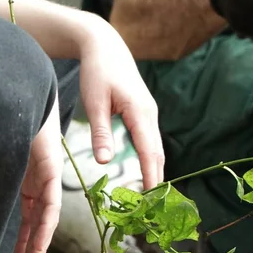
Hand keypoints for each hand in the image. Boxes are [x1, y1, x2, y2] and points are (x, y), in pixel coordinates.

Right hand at [13, 94, 62, 252]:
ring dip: (38, 246)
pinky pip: (49, 204)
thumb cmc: (12, 121)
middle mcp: (40, 182)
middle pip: (37, 224)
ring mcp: (46, 176)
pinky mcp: (49, 169)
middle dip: (31, 252)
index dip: (26, 242)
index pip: (31, 218)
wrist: (22, 95)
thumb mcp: (3, 157)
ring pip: (45, 220)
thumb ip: (1, 178)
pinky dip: (45, 225)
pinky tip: (40, 243)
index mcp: (30, 181)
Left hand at [77, 16, 164, 188]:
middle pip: (158, 153)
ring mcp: (149, 114)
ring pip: (156, 148)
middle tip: (154, 206)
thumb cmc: (97, 72)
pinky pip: (150, 141)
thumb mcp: (94, 102)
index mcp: (139, 112)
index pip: (149, 150)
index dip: (152, 175)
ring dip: (155, 171)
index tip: (152, 197)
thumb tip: (106, 162)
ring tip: (151, 197)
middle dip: (157, 179)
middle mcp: (150, 115)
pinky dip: (150, 159)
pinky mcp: (144, 114)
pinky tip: (146, 173)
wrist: (105, 46)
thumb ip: (100, 133)